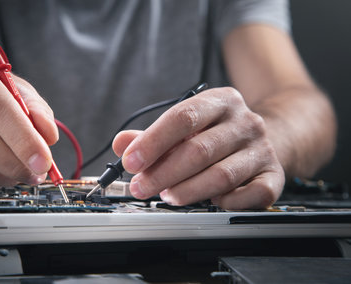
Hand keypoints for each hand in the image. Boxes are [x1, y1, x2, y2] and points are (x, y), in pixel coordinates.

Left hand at [113, 87, 284, 208]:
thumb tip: (122, 144)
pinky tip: (210, 202)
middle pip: (199, 150)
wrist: (266, 138)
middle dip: (163, 173)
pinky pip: (250, 195)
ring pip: (221, 176)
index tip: (131, 162)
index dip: (153, 142)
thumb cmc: (217, 133)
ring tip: (168, 195)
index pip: (183, 117)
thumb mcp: (186, 126)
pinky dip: (225, 202)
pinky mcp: (274, 176)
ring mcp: (262, 149)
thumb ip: (152, 136)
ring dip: (187, 190)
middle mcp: (245, 122)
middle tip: (142, 187)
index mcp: (220, 101)